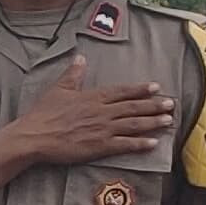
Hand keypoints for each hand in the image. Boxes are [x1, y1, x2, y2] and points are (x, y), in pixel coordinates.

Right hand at [7, 67, 173, 168]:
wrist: (34, 136)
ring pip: (133, 124)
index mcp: (92, 97)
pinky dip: (140, 144)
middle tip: (171, 104)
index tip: (155, 86)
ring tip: (168, 120)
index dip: (140, 89)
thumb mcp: (58, 89)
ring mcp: (102, 130)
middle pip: (133, 107)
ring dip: (152, 122)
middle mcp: (101, 112)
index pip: (122, 91)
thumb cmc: (43, 113)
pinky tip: (153, 143)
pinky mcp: (98, 146)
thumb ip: (73, 74)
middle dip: (154, 105)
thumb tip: (80, 58)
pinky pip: (124, 144)